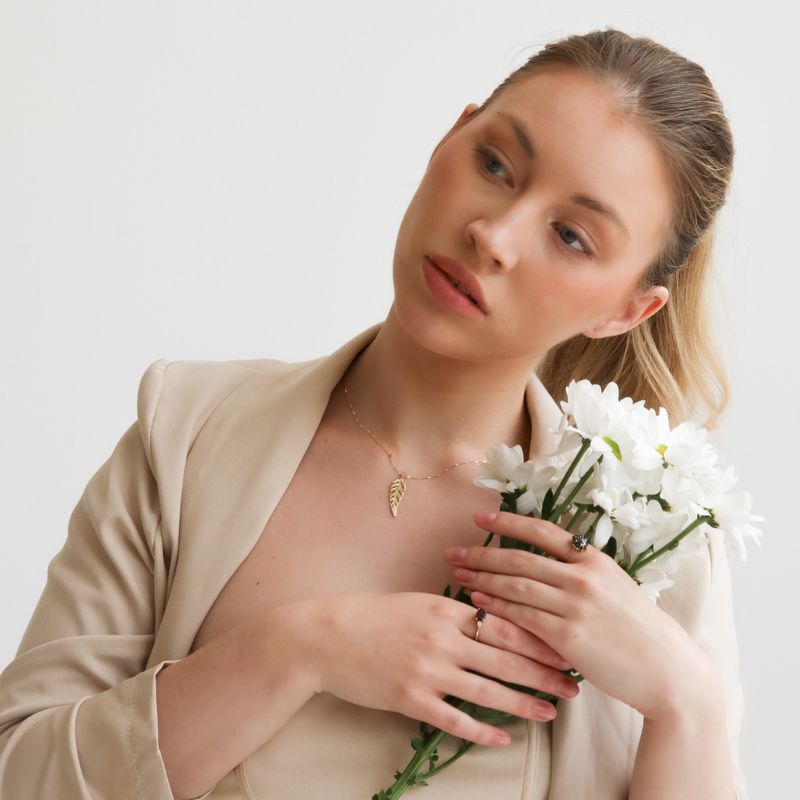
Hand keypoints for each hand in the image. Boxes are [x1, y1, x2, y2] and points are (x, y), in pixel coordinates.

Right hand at [293, 590, 580, 745]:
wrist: (327, 637)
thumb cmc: (373, 616)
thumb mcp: (417, 602)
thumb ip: (454, 611)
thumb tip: (492, 617)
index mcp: (446, 609)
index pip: (505, 624)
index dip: (540, 639)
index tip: (566, 648)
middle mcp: (442, 638)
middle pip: (505, 658)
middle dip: (544, 673)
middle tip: (574, 685)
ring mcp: (427, 670)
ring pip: (488, 689)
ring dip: (523, 703)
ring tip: (550, 712)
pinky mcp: (410, 698)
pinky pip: (454, 719)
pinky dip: (481, 730)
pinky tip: (503, 737)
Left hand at [444, 510, 715, 719]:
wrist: (667, 669)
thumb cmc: (639, 629)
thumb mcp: (615, 586)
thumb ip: (581, 571)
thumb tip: (545, 560)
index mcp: (594, 559)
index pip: (541, 532)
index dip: (507, 523)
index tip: (479, 519)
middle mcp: (583, 576)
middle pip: (520, 557)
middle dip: (482, 553)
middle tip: (453, 552)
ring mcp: (575, 606)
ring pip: (516, 585)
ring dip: (482, 577)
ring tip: (458, 573)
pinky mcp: (568, 636)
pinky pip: (522, 616)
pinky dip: (497, 606)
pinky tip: (477, 600)